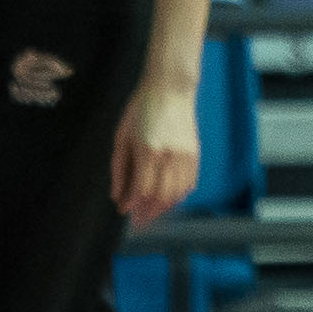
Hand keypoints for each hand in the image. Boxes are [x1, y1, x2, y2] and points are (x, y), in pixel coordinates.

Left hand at [112, 75, 200, 228]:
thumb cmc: (141, 109)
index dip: (134, 205)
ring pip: (177, 192)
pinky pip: (189, 182)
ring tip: (153, 213)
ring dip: (165, 207)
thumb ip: (120, 169)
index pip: (142, 190)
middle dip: (150, 213)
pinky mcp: (195, 153)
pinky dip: (179, 195)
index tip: (126, 213)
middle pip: (162, 196)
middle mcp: (170, 156)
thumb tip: (118, 197)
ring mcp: (186, 155)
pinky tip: (169, 199)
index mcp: (148, 151)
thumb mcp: (122, 137)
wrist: (170, 89)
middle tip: (140, 222)